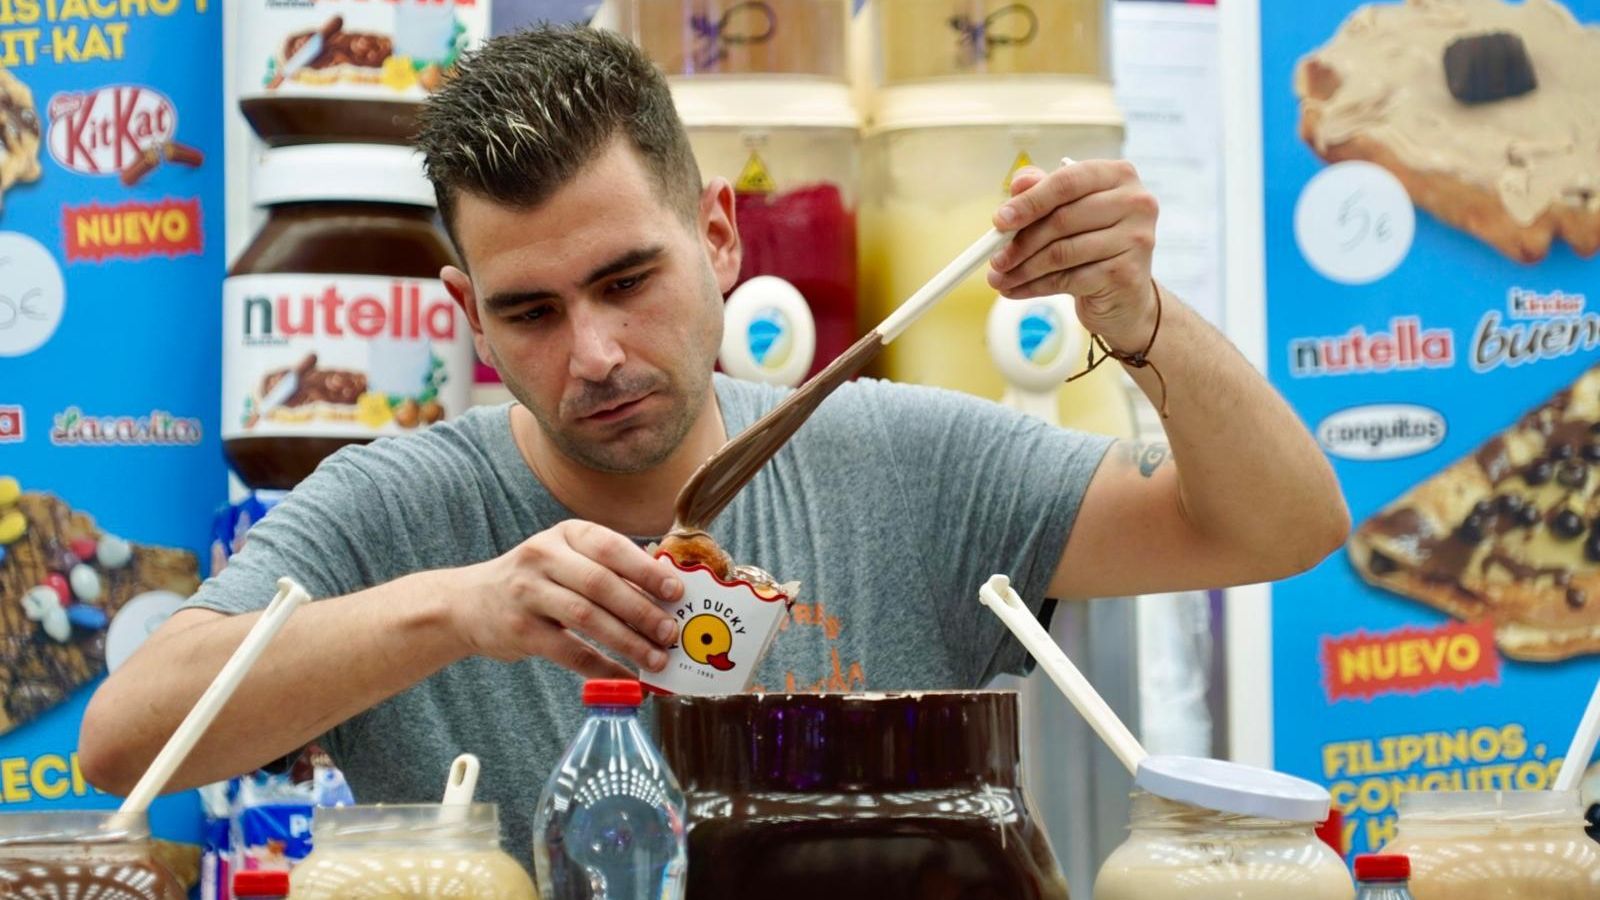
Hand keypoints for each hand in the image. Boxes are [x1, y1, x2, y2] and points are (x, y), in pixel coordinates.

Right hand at [454, 520, 682, 677]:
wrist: (468, 602)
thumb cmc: (536, 580)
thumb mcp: (565, 557)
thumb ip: (608, 567)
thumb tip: (668, 590)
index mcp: (566, 534)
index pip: (611, 547)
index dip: (646, 570)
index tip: (676, 591)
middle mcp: (543, 557)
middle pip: (601, 583)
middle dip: (642, 610)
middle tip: (671, 632)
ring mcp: (528, 593)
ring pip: (586, 618)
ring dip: (627, 641)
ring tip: (657, 658)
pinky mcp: (520, 630)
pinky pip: (569, 651)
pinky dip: (601, 667)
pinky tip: (625, 677)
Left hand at [987, 159, 1159, 351]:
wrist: (1124, 293)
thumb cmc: (1093, 243)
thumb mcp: (1067, 211)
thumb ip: (1042, 190)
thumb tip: (1018, 183)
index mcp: (1119, 175)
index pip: (1067, 181)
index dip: (1029, 201)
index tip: (999, 220)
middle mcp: (1136, 203)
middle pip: (1062, 219)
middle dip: (1021, 242)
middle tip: (995, 259)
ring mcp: (1136, 239)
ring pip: (1062, 252)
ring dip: (1023, 269)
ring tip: (1000, 279)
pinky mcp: (1127, 274)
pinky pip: (1069, 279)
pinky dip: (1036, 287)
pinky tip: (1017, 290)